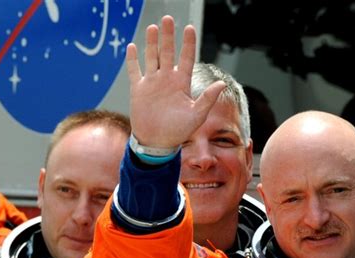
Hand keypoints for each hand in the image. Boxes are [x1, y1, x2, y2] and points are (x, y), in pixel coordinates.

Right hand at [126, 15, 225, 148]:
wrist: (157, 143)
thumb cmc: (179, 131)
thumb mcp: (196, 115)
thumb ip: (207, 98)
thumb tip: (222, 83)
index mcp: (181, 83)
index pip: (185, 58)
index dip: (188, 44)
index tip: (189, 28)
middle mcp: (167, 80)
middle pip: (167, 52)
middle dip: (168, 36)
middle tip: (168, 19)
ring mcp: (152, 83)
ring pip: (152, 57)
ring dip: (152, 43)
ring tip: (153, 27)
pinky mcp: (138, 89)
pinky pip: (134, 71)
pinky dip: (132, 60)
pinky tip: (133, 47)